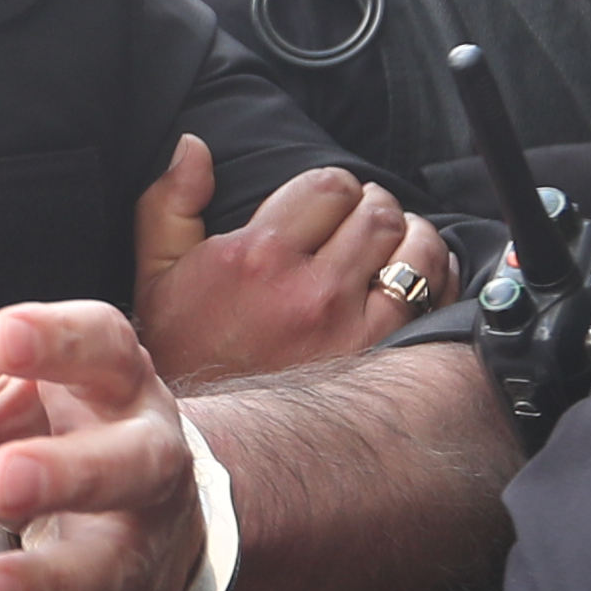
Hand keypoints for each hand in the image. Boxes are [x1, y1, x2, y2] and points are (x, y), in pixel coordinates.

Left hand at [0, 297, 203, 590]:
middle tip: (2, 476)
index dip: (61, 342)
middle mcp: (141, 463)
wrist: (156, 510)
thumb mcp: (31, 379)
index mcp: (117, 388)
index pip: (105, 348)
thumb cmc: (62, 425)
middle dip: (69, 472)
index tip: (4, 334)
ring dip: (41, 582)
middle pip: (125, 464)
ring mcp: (128, 544)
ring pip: (97, 566)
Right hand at [131, 136, 454, 383]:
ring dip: (410, 236)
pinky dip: (434, 275)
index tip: (327, 206)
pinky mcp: (379, 357)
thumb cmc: (183, 353)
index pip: (329, 185)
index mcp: (255, 256)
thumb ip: (170, 204)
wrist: (206, 441)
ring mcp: (350, 325)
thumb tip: (194, 149)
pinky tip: (415, 279)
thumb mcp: (155, 276)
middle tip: (361, 223)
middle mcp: (308, 288)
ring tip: (392, 245)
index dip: (333, 189)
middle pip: (377, 212)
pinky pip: (432, 294)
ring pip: (414, 247)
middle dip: (373, 207)